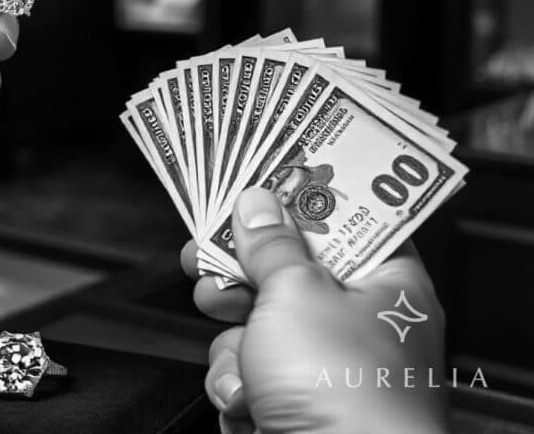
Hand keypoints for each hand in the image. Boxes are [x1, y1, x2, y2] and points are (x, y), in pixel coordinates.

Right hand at [182, 187, 446, 433]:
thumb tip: (255, 202)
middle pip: (287, 273)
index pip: (345, 222)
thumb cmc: (342, 390)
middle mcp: (360, 324)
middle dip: (239, 276)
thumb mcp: (296, 295)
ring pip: (258, 328)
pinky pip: (250, 373)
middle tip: (205, 258)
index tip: (253, 186)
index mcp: (387, 284)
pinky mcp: (295, 405)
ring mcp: (326, 369)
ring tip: (241, 365)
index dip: (296, 200)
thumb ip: (269, 244)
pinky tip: (246, 402)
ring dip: (234, 347)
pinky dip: (238, 387)